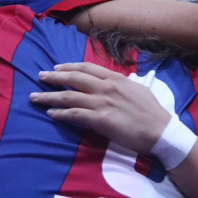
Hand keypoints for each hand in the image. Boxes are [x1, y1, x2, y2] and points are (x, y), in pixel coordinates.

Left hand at [30, 62, 170, 152]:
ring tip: (35, 97)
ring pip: (69, 96)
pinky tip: (50, 114)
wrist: (161, 131)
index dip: (69, 67)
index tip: (57, 67)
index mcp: (116, 79)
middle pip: (73, 78)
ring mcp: (102, 103)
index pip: (87, 68)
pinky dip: (60, 114)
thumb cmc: (153, 112)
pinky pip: (74, 115)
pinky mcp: (101, 120)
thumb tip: (118, 80)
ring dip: (50, 96)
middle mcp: (107, 88)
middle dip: (54, 77)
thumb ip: (124, 84)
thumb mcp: (139, 89)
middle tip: (40, 76)